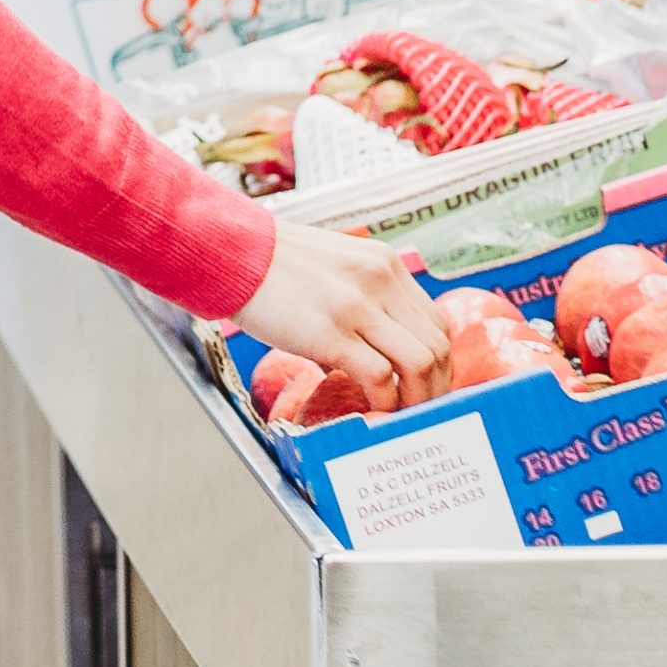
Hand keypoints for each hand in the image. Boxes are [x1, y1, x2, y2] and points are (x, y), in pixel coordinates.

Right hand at [234, 223, 449, 408]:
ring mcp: (358, 306)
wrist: (228, 251)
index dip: (438, 361)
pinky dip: (384, 402)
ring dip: (417, 398)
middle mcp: (380, 280)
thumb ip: (361, 297)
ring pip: (420, 362)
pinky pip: (380, 377)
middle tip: (420, 410)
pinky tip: (371, 410)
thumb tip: (371, 351)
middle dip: (436, 386)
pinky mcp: (331, 332)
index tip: (425, 385)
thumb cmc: (270, 265)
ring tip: (400, 415)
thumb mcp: (332, 266)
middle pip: (437, 344)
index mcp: (384, 263)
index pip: (435, 321)